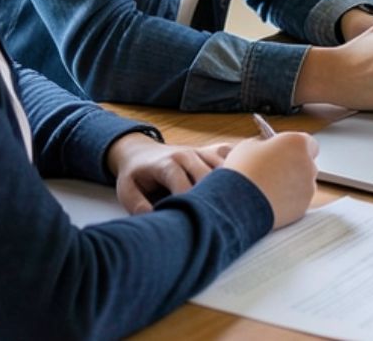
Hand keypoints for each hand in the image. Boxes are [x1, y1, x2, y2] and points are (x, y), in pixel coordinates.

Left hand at [105, 133, 232, 214]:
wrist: (141, 151)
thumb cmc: (136, 175)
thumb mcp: (126, 191)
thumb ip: (137, 206)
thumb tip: (158, 220)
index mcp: (166, 164)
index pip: (183, 183)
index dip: (190, 203)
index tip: (195, 222)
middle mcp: (187, 154)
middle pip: (209, 175)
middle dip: (214, 198)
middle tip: (219, 220)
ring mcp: (202, 151)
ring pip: (226, 165)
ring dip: (232, 185)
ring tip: (235, 208)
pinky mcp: (212, 150)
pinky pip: (233, 154)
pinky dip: (242, 166)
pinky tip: (246, 184)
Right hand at [222, 132, 318, 229]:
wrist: (238, 203)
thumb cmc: (242, 171)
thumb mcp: (249, 146)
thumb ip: (265, 145)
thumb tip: (268, 149)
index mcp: (297, 143)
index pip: (308, 142)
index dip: (295, 147)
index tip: (285, 150)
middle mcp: (308, 163)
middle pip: (306, 163)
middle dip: (294, 165)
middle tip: (275, 170)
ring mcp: (308, 187)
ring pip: (303, 183)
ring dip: (291, 184)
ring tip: (268, 188)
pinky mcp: (303, 206)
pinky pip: (298, 200)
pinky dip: (288, 201)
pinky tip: (270, 200)